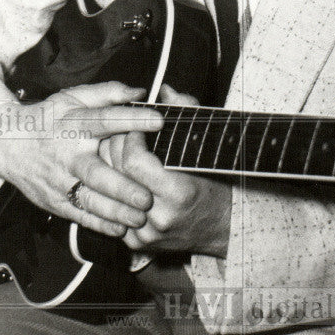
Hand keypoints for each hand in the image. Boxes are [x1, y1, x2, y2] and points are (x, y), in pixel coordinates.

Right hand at [0, 81, 161, 235]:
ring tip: (140, 218)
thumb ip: (107, 93)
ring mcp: (60, 181)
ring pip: (89, 200)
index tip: (159, 121)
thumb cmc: (47, 118)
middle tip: (147, 197)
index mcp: (75, 124)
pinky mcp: (54, 201)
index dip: (132, 120)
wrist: (4, 143)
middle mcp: (68, 155)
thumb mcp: (72, 98)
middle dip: (121, 187)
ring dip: (115, 212)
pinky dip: (100, 224)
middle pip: (95, 173)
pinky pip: (79, 215)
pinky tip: (120, 229)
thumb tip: (139, 92)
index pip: (106, 120)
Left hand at [104, 84, 232, 256]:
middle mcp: (159, 216)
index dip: (128, 138)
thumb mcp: (205, 147)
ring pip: (111, 195)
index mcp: (178, 192)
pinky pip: (114, 212)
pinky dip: (114, 192)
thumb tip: (165, 90)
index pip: (134, 162)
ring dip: (109, 169)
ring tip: (114, 152)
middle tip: (119, 132)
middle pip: (118, 176)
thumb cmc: (216, 182)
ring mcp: (146, 233)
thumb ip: (186, 113)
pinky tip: (118, 176)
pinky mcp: (137, 244)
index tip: (133, 125)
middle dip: (114, 148)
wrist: (224, 226)